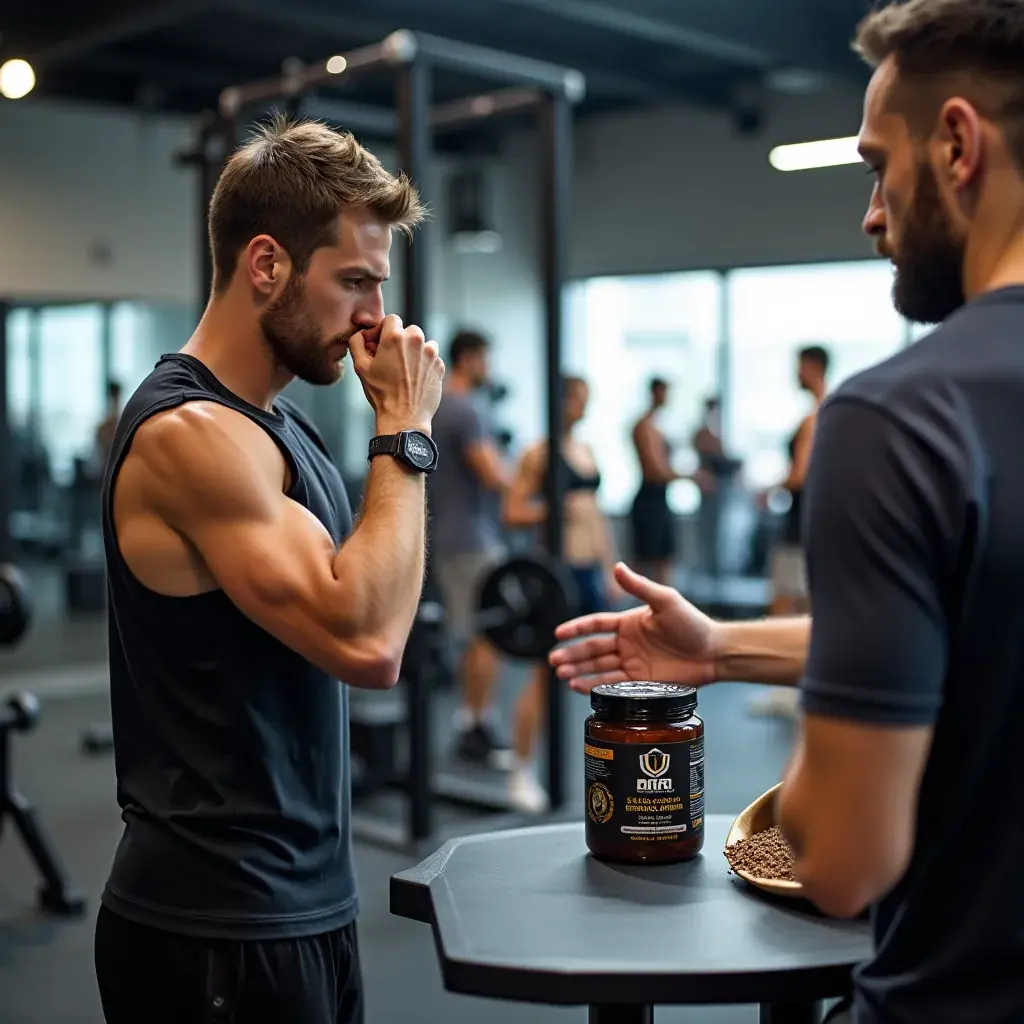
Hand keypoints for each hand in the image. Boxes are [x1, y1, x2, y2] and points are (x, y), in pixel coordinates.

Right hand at [349, 315, 444, 432]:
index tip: (380, 344)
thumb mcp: (360, 367)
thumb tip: (361, 334)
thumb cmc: (381, 393)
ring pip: (422, 343)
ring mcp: (431, 353)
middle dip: (400, 341)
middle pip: (408, 330)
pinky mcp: (440, 366)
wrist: (404, 418)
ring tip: (404, 369)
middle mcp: (416, 340)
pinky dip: (424, 364)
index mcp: (395, 337)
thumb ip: (356, 343)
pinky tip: (415, 378)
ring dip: (414, 351)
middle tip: (391, 359)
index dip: (383, 330)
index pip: (391, 319)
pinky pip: (432, 358)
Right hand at [549, 562, 717, 692]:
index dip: (576, 628)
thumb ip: (639, 586)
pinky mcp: (640, 683)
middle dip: (572, 654)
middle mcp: (626, 644)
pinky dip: (594, 686)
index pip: (595, 625)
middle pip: (592, 649)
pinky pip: (612, 685)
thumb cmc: (693, 623)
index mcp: (628, 623)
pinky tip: (579, 686)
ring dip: (579, 671)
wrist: (713, 652)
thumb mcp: (665, 600)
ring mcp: (632, 664)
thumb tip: (617, 566)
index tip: (559, 633)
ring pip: (598, 668)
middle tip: (554, 660)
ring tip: (562, 674)